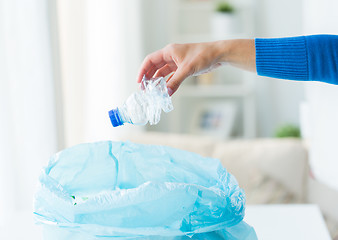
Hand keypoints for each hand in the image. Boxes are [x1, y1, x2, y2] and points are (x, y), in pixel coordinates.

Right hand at [137, 39, 255, 95]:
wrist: (218, 54)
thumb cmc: (203, 55)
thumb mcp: (187, 69)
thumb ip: (175, 82)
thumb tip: (166, 93)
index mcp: (169, 51)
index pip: (150, 60)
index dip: (143, 70)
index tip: (139, 82)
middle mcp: (171, 56)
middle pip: (155, 67)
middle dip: (149, 77)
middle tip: (145, 89)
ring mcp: (177, 62)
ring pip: (163, 72)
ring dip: (158, 81)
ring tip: (153, 91)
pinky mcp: (183, 68)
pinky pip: (172, 76)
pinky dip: (168, 83)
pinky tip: (165, 90)